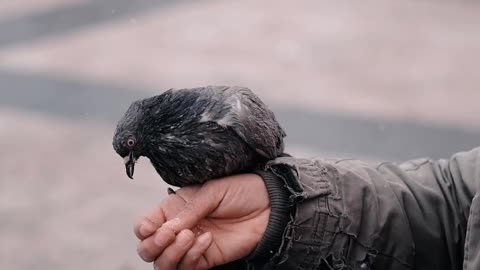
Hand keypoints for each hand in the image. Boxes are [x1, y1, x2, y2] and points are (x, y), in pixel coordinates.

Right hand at [134, 174, 270, 269]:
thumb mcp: (211, 191)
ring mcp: (191, 246)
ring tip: (190, 236)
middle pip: (148, 249)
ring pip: (163, 264)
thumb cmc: (240, 190)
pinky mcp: (206, 259)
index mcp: (174, 208)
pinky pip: (187, 268)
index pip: (145, 225)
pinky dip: (190, 257)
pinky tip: (207, 239)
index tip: (155, 226)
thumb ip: (188, 211)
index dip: (143, 229)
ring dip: (171, 253)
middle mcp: (178, 229)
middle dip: (152, 245)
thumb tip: (167, 229)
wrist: (268, 205)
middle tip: (170, 234)